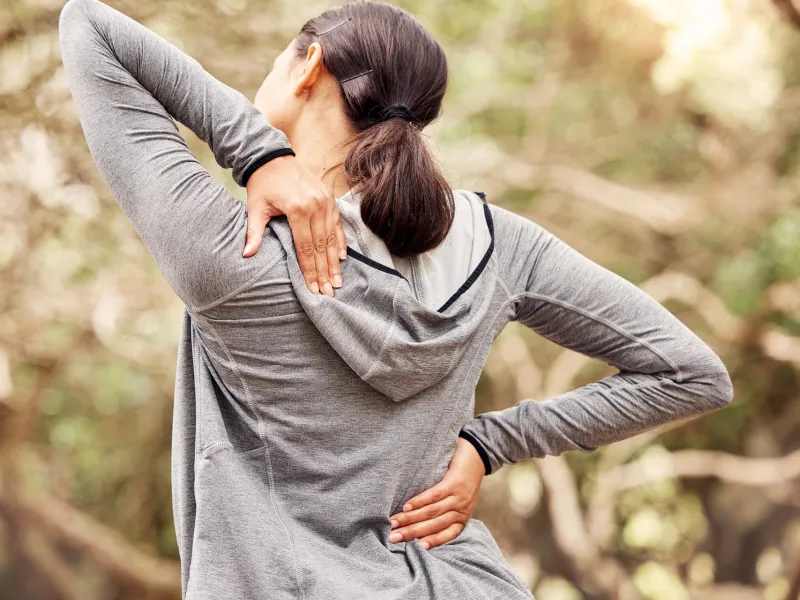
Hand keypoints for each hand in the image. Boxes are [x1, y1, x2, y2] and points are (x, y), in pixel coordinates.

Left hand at [243, 154, 346, 295]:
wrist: (273, 157)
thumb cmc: (262, 184)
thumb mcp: (255, 208)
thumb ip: (254, 232)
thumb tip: (247, 255)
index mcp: (298, 209)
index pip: (305, 247)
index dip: (310, 271)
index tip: (313, 289)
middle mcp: (316, 205)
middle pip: (321, 246)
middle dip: (325, 272)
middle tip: (329, 292)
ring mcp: (326, 201)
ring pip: (332, 238)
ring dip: (335, 262)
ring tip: (337, 281)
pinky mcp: (330, 198)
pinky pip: (337, 224)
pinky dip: (340, 242)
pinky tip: (342, 258)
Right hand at [388, 437, 484, 549]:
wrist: (477, 455)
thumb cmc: (464, 479)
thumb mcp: (460, 500)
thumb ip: (446, 512)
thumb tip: (420, 523)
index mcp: (462, 518)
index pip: (446, 534)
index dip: (431, 541)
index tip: (415, 548)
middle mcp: (461, 510)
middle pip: (434, 525)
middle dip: (411, 533)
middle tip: (393, 537)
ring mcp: (458, 497)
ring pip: (431, 512)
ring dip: (410, 518)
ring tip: (394, 523)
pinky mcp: (454, 483)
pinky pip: (434, 495)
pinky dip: (419, 502)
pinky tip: (407, 506)